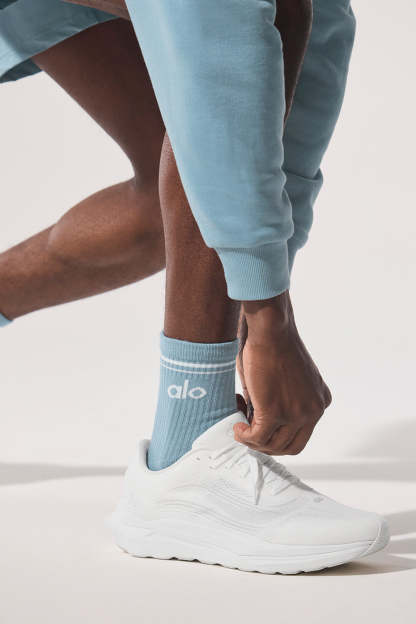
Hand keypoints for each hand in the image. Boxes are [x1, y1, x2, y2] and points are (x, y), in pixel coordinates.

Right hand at [234, 292, 331, 454]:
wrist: (271, 331)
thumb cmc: (274, 346)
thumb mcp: (285, 380)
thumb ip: (281, 402)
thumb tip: (258, 422)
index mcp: (320, 401)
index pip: (302, 434)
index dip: (279, 436)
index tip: (261, 427)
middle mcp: (314, 411)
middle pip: (291, 446)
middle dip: (268, 445)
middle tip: (249, 432)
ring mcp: (296, 414)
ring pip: (273, 445)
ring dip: (253, 441)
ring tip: (241, 426)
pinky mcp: (274, 413)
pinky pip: (257, 438)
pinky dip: (245, 436)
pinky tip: (237, 426)